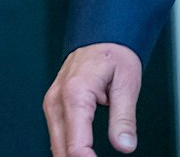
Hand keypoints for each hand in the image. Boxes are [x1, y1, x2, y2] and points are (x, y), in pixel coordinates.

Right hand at [42, 42, 141, 156]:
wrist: (101, 34)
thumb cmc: (114, 53)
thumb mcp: (127, 83)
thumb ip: (124, 118)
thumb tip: (125, 145)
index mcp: (75, 93)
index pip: (76, 144)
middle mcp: (57, 100)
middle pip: (61, 149)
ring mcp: (52, 103)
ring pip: (56, 145)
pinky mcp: (53, 107)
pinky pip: (57, 136)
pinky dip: (68, 149)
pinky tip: (82, 155)